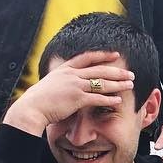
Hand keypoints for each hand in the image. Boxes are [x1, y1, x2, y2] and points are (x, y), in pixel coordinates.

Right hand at [2, 51, 133, 136]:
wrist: (32, 107)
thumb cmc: (38, 99)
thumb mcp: (51, 83)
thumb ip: (62, 81)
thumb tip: (68, 83)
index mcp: (65, 68)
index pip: (88, 57)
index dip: (103, 55)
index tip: (115, 54)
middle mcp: (72, 74)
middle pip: (100, 69)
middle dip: (117, 71)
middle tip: (130, 73)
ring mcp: (75, 86)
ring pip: (102, 83)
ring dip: (118, 84)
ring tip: (130, 85)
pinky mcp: (77, 99)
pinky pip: (97, 98)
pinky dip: (109, 99)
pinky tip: (118, 101)